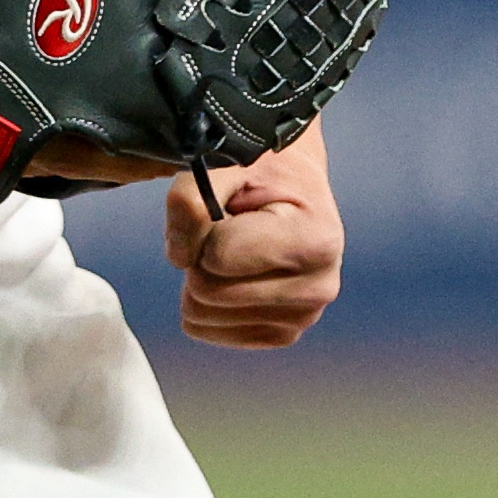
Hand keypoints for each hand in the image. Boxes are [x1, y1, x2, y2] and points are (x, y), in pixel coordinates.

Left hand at [163, 118, 342, 347]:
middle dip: (199, 256)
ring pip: (204, 314)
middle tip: (223, 228)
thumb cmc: (262, 171)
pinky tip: (233, 273)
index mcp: (314, 240)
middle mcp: (319, 287)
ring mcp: (304, 317)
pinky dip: (207, 302)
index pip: (219, 255)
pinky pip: (212, 331)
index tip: (221, 207)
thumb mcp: (225, 164)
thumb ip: (190, 199)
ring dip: (202, 277)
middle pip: (209, 291)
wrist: (295, 187)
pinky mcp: (284, 334)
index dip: (201, 230)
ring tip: (233, 247)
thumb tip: (179, 256)